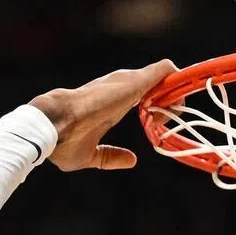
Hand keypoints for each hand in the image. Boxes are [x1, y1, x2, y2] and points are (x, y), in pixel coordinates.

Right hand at [31, 60, 177, 171]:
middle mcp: (115, 93)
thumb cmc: (62, 143)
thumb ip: (111, 157)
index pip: (134, 99)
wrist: (52, 127)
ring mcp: (121, 87)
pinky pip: (156, 74)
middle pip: (147, 86)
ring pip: (153, 77)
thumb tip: (132, 160)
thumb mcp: (92, 156)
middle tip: (179, 109)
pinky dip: (168, 75)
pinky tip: (179, 76)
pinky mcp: (129, 85)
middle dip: (165, 96)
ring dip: (170, 86)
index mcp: (107, 107)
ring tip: (183, 96)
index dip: (152, 107)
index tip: (162, 122)